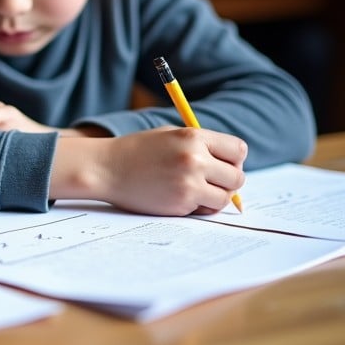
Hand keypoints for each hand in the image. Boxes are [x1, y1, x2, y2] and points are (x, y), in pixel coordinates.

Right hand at [53, 127, 245, 215]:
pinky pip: (206, 210)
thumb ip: (202, 145)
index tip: (221, 163)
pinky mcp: (181, 203)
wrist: (105, 168)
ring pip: (225, 197)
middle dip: (227, 181)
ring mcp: (188, 183)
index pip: (238, 150)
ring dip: (215, 196)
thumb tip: (233, 166)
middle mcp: (195, 159)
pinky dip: (199, 207)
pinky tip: (179, 197)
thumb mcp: (170, 135)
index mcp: (193, 136)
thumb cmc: (137, 151)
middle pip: (237, 176)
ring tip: (194, 190)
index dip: (233, 159)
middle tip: (209, 180)